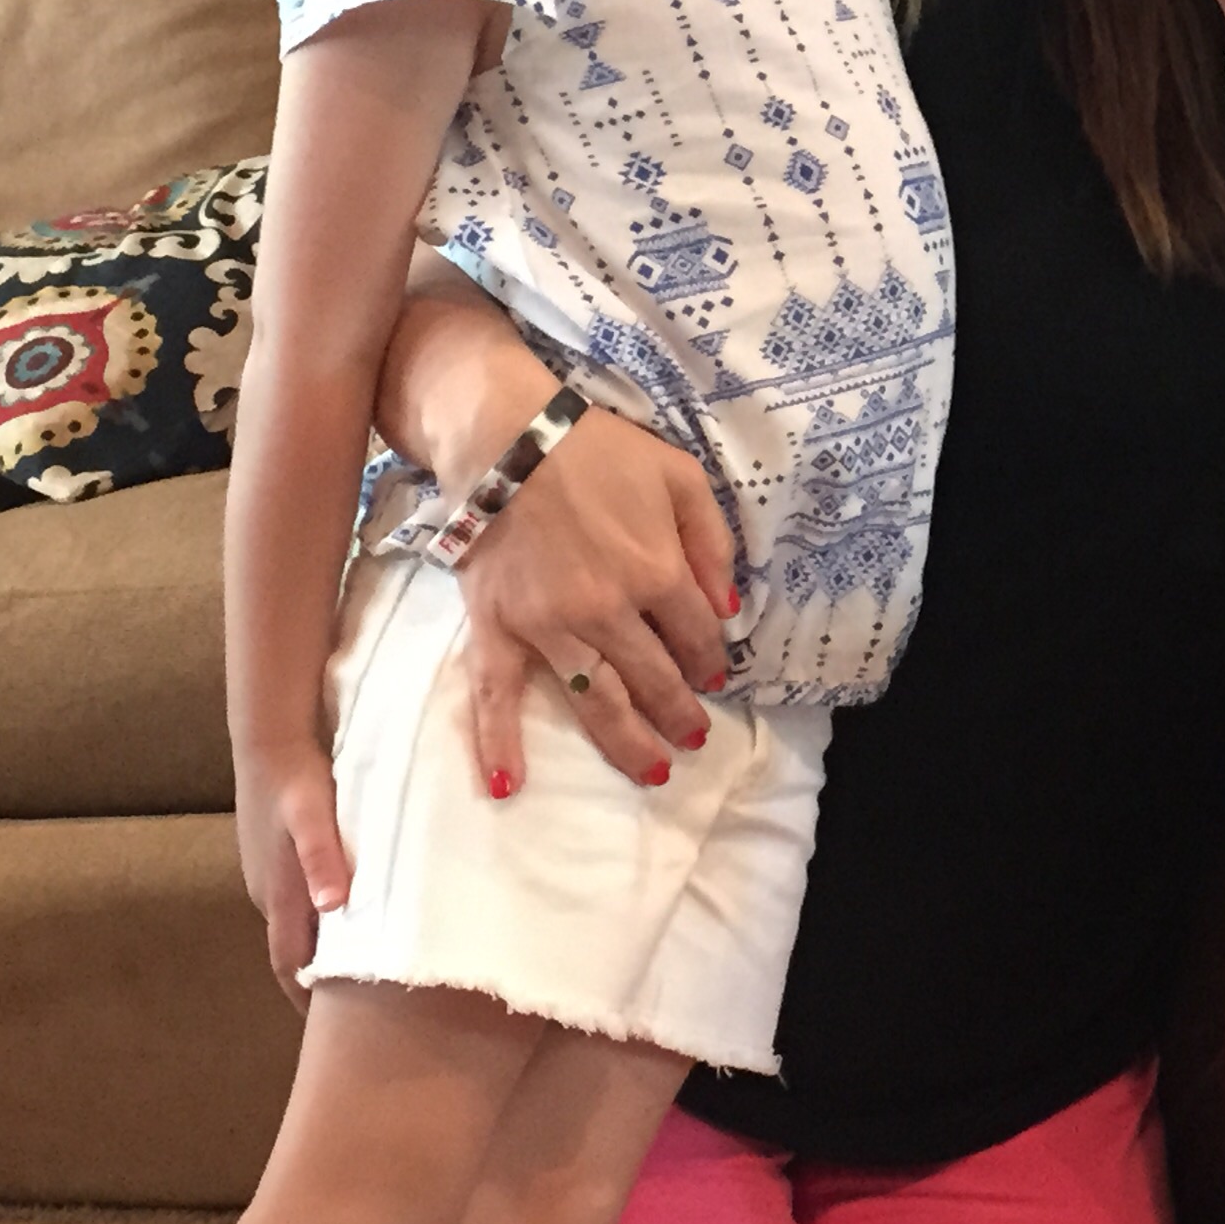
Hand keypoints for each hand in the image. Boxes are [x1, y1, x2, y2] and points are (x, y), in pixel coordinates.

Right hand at [234, 739, 347, 1011]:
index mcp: (280, 897)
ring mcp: (269, 877)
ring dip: (323, 949)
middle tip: (357, 1013)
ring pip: (298, 926)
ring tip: (360, 971)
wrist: (269, 738)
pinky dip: (322, 919)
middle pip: (295, 952)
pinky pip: (301, 900)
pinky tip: (346, 913)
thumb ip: (322, 859)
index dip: (308, 1000)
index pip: (291, 967)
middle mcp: (269, 894)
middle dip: (319, 984)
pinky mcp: (275, 858)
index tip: (334, 1036)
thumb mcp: (313, 818)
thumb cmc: (296, 779)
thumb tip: (332, 907)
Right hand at [453, 408, 738, 793]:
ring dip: (629, 743)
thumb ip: (713, 543)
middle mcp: (608, 611)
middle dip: (681, 714)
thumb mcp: (681, 477)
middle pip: (654, 679)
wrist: (508, 436)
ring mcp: (549, 627)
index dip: (711, 660)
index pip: (697, 637)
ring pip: (595, 701)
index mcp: (657, 572)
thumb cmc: (600, 451)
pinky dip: (498, 744)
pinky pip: (494, 696)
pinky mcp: (497, 627)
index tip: (717, 676)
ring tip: (656, 772)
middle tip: (696, 738)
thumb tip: (730, 610)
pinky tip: (509, 787)